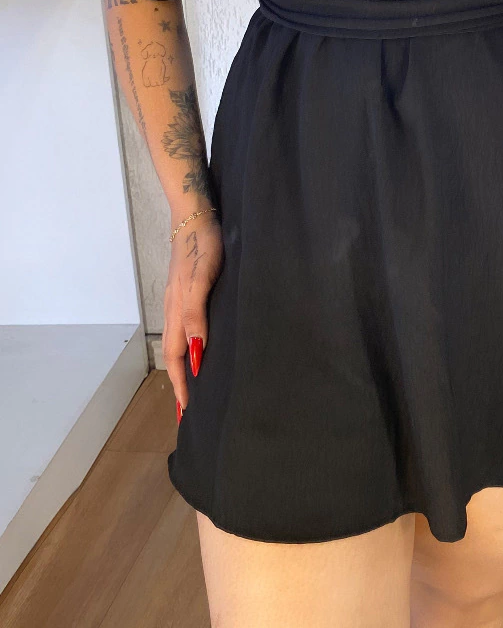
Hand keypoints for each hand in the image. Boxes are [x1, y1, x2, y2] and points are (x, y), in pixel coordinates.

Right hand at [163, 210, 223, 419]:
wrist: (195, 216)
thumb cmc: (203, 245)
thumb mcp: (202, 278)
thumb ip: (196, 313)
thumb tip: (197, 351)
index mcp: (177, 311)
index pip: (178, 356)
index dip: (182, 383)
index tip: (186, 409)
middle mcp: (175, 309)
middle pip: (175, 354)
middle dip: (180, 383)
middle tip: (186, 410)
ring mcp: (180, 301)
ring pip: (179, 342)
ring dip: (184, 367)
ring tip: (191, 386)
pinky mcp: (187, 292)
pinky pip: (185, 328)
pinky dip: (189, 347)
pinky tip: (199, 347)